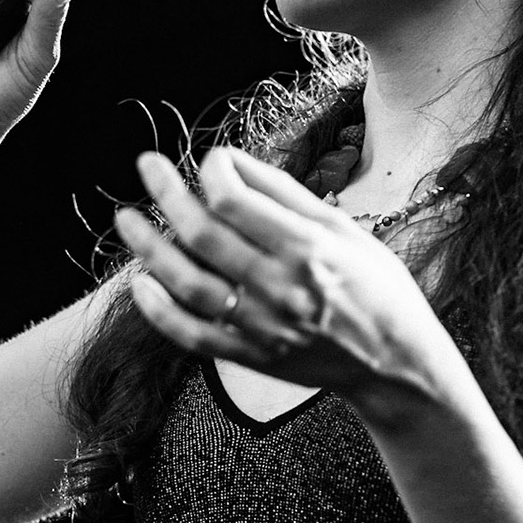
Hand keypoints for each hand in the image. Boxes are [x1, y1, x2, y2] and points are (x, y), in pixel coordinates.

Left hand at [114, 147, 468, 408]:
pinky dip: (160, 310)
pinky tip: (140, 282)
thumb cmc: (375, 285)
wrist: (395, 362)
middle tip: (146, 166)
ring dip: (149, 248)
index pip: (234, 199)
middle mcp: (281, 287)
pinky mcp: (252, 356)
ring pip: (188, 284)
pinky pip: (192, 335)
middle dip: (167, 194)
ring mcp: (263, 326)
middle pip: (202, 235)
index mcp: (308, 247)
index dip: (211, 170)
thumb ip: (284, 194)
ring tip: (126, 219)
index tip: (210, 160)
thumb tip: (230, 161)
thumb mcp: (344, 228)